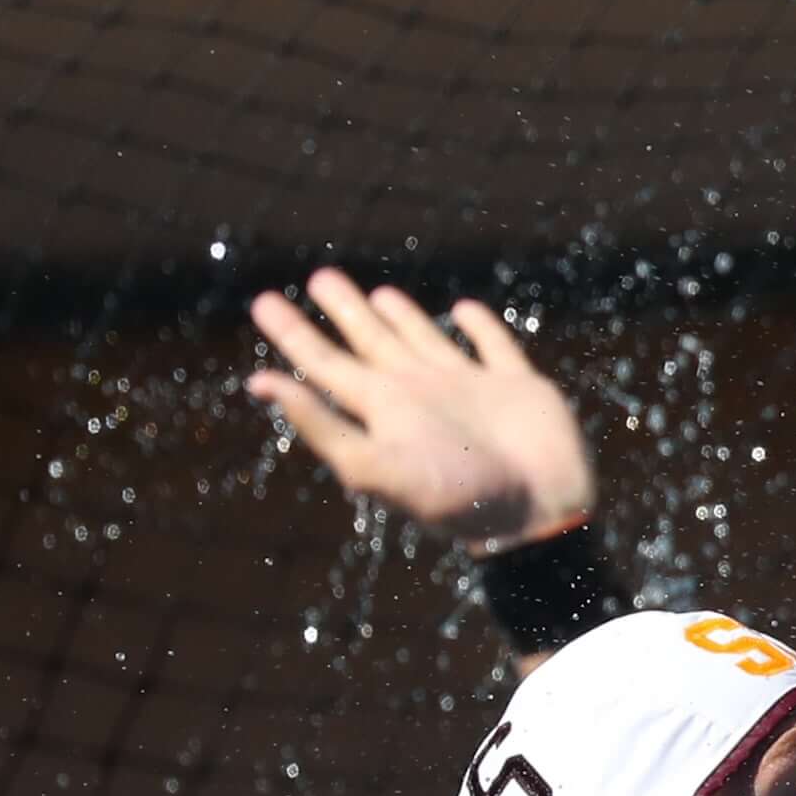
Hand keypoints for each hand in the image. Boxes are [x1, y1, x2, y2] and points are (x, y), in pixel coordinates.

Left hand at [247, 274, 596, 550]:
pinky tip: (465, 311)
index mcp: (384, 411)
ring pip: (425, 340)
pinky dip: (480, 326)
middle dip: (344, 310)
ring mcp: (468, 390)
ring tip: (378, 293)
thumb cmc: (457, 499)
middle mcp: (419, 396)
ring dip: (402, 316)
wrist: (537, 518)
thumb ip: (322, 426)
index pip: (325, 364)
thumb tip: (258, 382)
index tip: (262, 301)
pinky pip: (493, 346)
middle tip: (320, 277)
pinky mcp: (516, 387)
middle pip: (371, 343)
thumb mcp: (376, 465)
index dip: (293, 333)